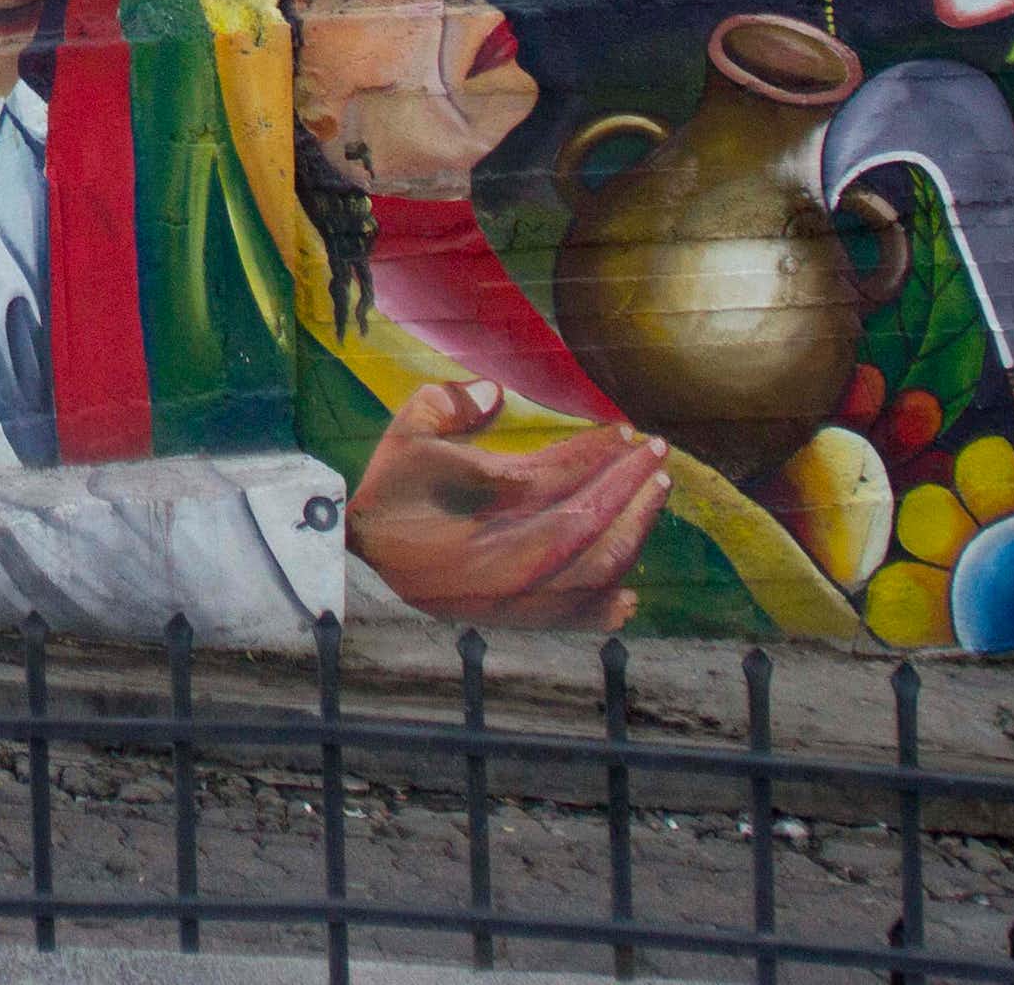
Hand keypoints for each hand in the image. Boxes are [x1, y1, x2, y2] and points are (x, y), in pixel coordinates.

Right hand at [345, 380, 669, 631]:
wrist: (353, 554)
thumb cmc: (388, 487)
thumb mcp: (410, 430)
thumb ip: (453, 402)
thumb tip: (495, 392)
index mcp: (488, 505)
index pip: (563, 476)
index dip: (600, 453)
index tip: (628, 430)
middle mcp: (508, 555)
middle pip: (592, 524)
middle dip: (631, 486)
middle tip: (659, 454)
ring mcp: (513, 593)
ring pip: (593, 572)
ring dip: (632, 533)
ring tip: (655, 496)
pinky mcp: (509, 618)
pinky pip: (568, 620)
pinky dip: (603, 610)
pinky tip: (630, 599)